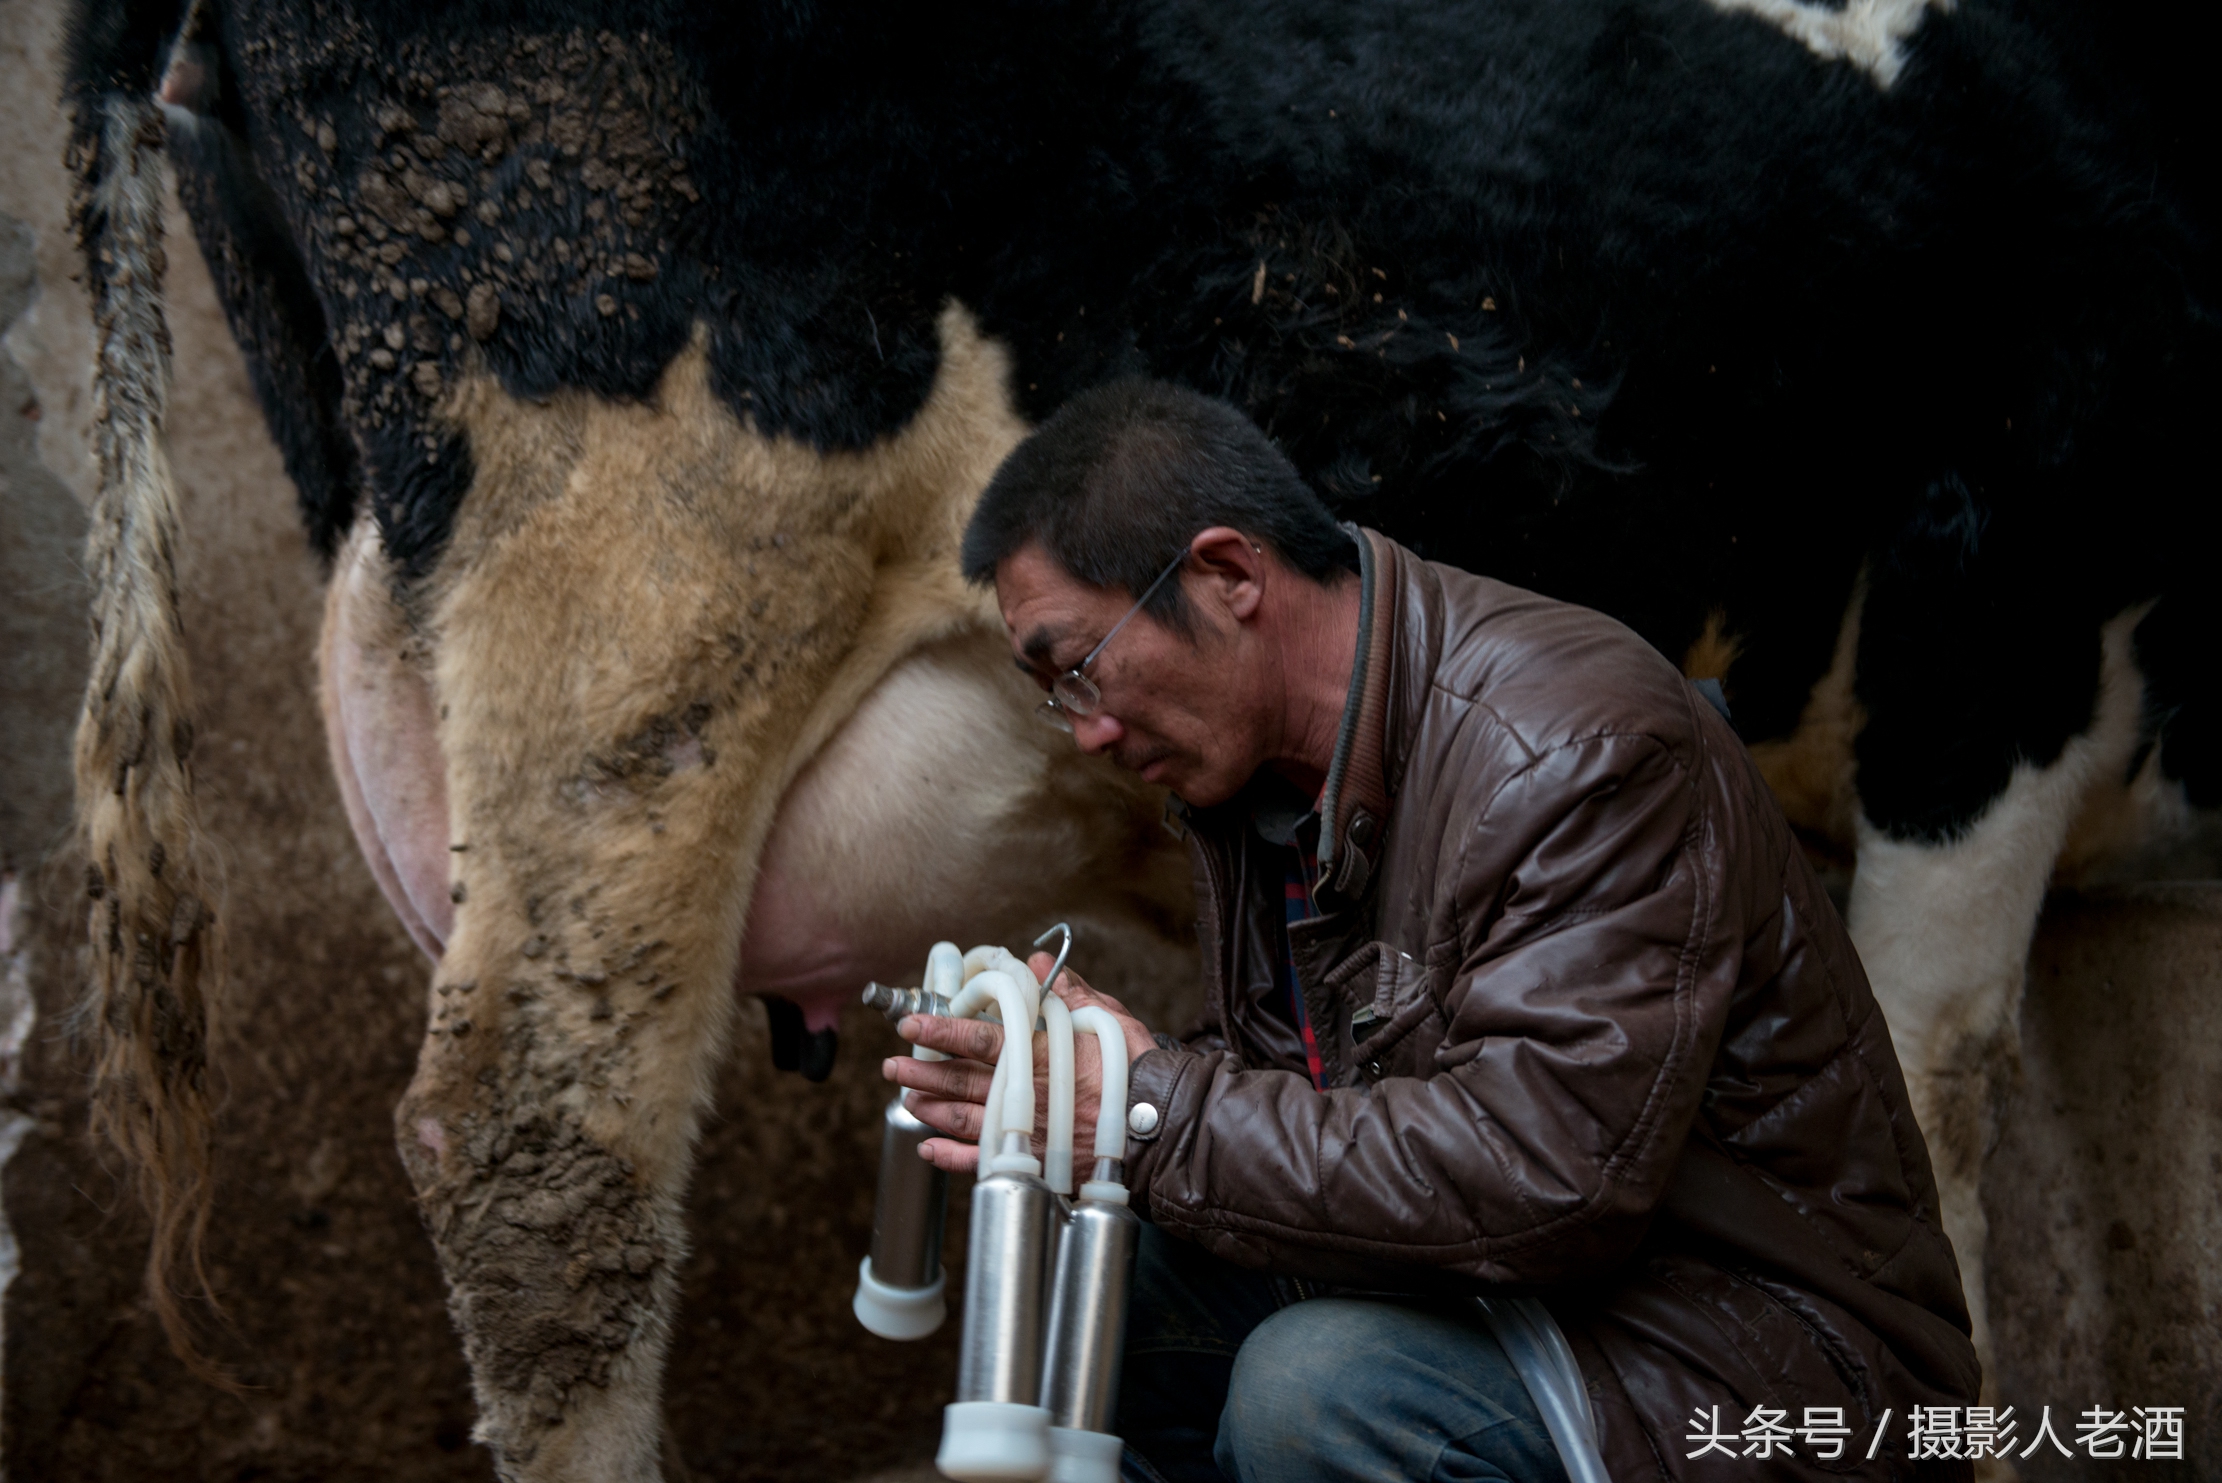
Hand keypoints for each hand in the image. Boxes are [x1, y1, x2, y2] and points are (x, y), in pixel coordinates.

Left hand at [881, 951, 1156, 1173]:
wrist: (1162, 1126)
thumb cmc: (1135, 1069)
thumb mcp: (1106, 1017)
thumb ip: (1067, 990)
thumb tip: (1035, 962)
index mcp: (1041, 1054)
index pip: (981, 1038)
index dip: (943, 1029)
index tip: (912, 1022)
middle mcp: (1027, 1094)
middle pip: (963, 1081)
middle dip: (923, 1071)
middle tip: (891, 1064)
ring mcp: (1028, 1131)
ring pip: (967, 1119)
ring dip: (932, 1109)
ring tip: (906, 1098)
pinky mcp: (1035, 1161)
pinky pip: (984, 1161)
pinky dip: (953, 1158)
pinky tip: (929, 1149)